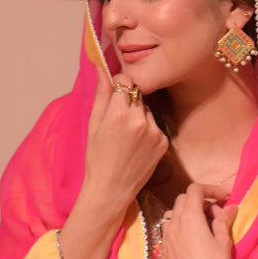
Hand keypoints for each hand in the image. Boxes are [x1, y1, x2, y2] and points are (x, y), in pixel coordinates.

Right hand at [80, 71, 167, 224]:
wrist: (111, 189)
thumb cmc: (97, 158)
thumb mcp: (93, 125)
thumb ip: (101, 94)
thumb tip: (101, 68)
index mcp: (119, 113)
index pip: (126, 81)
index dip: (120, 86)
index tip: (115, 94)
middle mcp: (139, 120)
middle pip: (138, 94)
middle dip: (129, 101)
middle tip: (118, 121)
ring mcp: (154, 131)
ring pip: (147, 110)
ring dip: (139, 116)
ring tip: (127, 137)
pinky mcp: (163, 141)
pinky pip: (155, 125)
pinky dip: (148, 131)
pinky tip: (137, 146)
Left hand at [160, 182, 237, 258]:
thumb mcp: (224, 241)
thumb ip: (224, 220)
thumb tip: (230, 207)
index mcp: (189, 218)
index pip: (195, 190)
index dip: (210, 189)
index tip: (224, 198)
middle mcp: (174, 224)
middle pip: (183, 200)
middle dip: (200, 201)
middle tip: (216, 214)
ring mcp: (166, 238)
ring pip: (172, 215)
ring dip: (187, 213)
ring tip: (202, 226)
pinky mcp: (164, 252)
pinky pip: (169, 231)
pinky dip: (179, 228)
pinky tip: (192, 240)